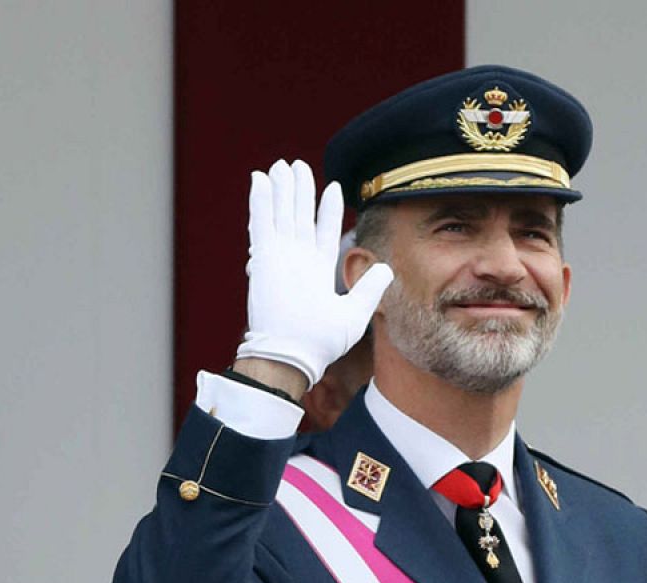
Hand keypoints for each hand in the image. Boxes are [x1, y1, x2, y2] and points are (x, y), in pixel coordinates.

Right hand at [235, 159, 393, 385]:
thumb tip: (387, 268)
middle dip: (299, 190)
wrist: (295, 355)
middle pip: (299, 215)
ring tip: (281, 166)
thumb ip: (369, 288)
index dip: (327, 209)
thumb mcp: (355, 313)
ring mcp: (280, 256)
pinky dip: (261, 200)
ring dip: (280, 189)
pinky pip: (262, 222)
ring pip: (281, 212)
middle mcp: (297, 259)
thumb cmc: (322, 341)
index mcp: (317, 270)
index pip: (323, 230)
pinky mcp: (265, 257)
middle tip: (296, 165)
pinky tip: (259, 179)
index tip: (333, 187)